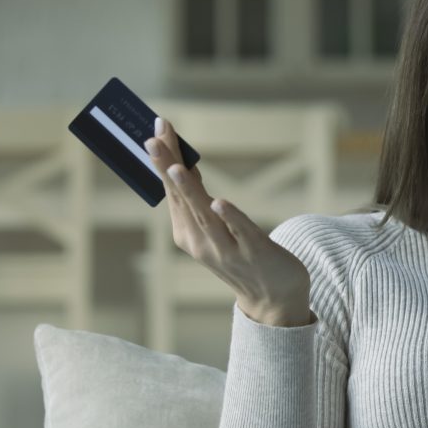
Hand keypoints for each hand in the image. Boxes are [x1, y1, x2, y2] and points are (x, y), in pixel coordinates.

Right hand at [144, 117, 313, 326]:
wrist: (274, 299)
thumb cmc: (244, 257)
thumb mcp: (216, 227)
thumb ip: (199, 200)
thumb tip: (183, 165)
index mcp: (187, 234)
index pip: (172, 191)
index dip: (164, 161)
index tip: (158, 128)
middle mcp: (202, 242)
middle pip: (182, 199)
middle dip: (166, 168)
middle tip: (152, 138)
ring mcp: (227, 250)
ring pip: (204, 216)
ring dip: (189, 191)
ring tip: (175, 167)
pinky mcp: (255, 253)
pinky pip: (240, 232)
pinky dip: (229, 218)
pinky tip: (219, 202)